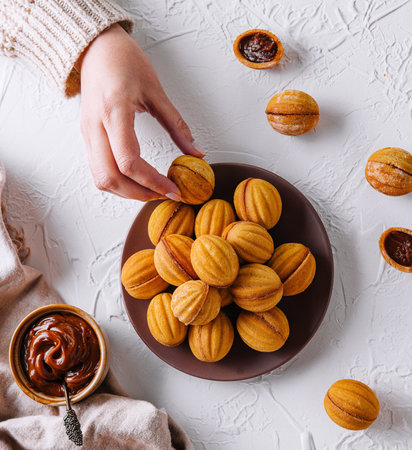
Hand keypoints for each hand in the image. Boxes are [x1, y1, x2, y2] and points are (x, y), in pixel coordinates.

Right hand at [78, 24, 203, 200]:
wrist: (96, 48)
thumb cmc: (124, 61)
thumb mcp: (156, 91)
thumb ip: (177, 125)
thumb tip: (196, 153)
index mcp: (114, 111)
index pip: (128, 161)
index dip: (152, 182)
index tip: (173, 189)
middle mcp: (95, 127)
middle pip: (110, 178)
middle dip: (139, 193)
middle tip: (164, 194)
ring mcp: (87, 133)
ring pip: (101, 179)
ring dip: (127, 192)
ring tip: (152, 190)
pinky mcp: (87, 137)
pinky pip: (98, 170)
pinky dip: (118, 182)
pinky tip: (136, 180)